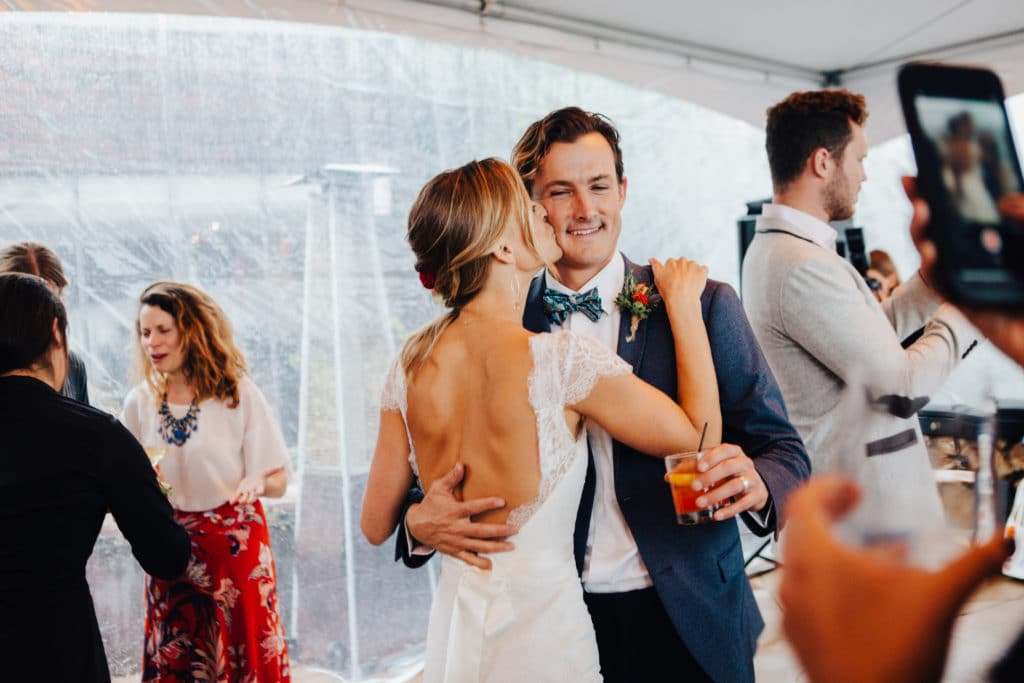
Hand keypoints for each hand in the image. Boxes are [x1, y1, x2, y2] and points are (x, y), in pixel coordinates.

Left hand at [230, 466, 284, 503]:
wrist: (253, 482)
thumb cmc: (260, 478)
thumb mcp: (266, 472)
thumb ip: (273, 470)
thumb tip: (281, 466)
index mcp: (259, 487)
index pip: (260, 491)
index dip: (260, 491)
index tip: (260, 492)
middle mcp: (253, 492)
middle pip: (252, 497)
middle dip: (251, 499)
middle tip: (249, 501)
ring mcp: (246, 492)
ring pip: (244, 498)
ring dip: (242, 500)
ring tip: (240, 501)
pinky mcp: (240, 491)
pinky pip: (237, 496)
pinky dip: (234, 499)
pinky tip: (232, 502)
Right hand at [406, 463, 516, 569]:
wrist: (416, 526)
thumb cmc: (430, 505)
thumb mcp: (438, 489)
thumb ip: (451, 478)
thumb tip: (461, 465)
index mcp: (454, 511)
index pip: (473, 507)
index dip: (487, 504)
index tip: (502, 502)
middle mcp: (456, 528)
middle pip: (480, 531)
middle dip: (499, 530)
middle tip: (515, 529)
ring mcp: (456, 541)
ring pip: (478, 546)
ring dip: (496, 547)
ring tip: (511, 546)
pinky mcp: (454, 551)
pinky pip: (468, 558)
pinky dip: (479, 563)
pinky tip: (491, 565)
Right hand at [649, 256, 707, 314]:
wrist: (682, 300)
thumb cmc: (668, 291)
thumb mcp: (657, 278)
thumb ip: (655, 266)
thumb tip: (651, 259)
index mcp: (671, 262)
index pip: (672, 263)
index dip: (673, 272)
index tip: (673, 280)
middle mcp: (682, 261)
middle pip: (683, 263)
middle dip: (683, 270)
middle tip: (682, 282)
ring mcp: (693, 265)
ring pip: (693, 266)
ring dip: (692, 272)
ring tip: (689, 284)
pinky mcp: (702, 270)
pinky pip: (703, 270)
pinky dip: (702, 275)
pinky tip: (697, 283)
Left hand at [687, 443, 767, 517]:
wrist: (756, 487)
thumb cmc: (729, 474)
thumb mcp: (716, 467)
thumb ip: (694, 469)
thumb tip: (670, 477)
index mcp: (734, 452)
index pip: (725, 450)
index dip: (712, 457)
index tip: (698, 467)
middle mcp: (745, 463)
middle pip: (729, 467)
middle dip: (710, 476)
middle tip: (693, 486)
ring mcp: (753, 479)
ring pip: (736, 486)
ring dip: (716, 495)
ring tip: (700, 503)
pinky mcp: (757, 496)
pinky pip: (743, 504)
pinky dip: (729, 511)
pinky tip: (716, 516)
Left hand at [780, 475, 1009, 682]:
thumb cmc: (897, 653)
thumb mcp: (941, 598)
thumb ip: (975, 563)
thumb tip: (1006, 540)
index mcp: (815, 558)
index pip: (803, 502)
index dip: (826, 486)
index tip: (854, 487)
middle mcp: (793, 580)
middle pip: (802, 530)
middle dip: (832, 513)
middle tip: (856, 504)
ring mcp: (793, 613)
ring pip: (807, 566)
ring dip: (839, 550)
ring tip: (884, 554)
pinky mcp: (800, 639)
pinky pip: (810, 597)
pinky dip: (835, 583)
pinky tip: (876, 596)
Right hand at [904, 177, 1023, 365]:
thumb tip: (1002, 201)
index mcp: (1012, 237)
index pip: (977, 205)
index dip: (955, 183)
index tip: (938, 161)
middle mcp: (991, 255)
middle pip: (949, 223)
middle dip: (926, 201)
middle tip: (913, 181)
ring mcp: (977, 279)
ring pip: (937, 251)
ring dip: (922, 230)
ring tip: (922, 209)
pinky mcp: (970, 306)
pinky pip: (943, 285)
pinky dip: (931, 268)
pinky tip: (930, 250)